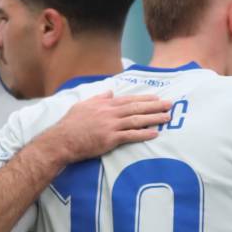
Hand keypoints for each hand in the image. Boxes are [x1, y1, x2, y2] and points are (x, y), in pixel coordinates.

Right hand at [37, 92, 170, 164]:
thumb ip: (98, 98)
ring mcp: (111, 126)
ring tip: (167, 118)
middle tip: (170, 104)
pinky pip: (130, 136)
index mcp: (105, 104)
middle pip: (136, 108)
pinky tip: (154, 133)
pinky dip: (143, 134)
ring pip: (137, 120)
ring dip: (154, 119)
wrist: (62, 140)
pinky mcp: (110, 139)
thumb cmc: (70, 124)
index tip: (157, 98)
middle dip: (155, 106)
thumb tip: (109, 91)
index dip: (144, 99)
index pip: (128, 100)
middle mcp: (110, 113)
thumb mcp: (83, 105)